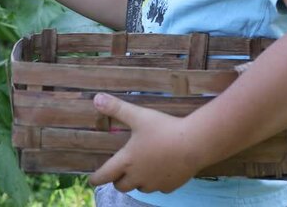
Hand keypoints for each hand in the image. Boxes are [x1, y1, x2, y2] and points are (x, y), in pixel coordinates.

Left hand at [88, 93, 204, 193]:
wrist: (195, 144)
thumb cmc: (163, 129)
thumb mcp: (137, 115)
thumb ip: (116, 108)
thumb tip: (96, 98)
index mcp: (127, 161)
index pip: (105, 175)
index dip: (96, 178)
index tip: (92, 180)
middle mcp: (138, 176)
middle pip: (121, 186)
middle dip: (117, 180)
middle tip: (117, 173)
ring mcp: (155, 183)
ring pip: (139, 188)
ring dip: (136, 182)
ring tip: (138, 171)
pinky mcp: (171, 186)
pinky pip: (158, 188)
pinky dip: (155, 183)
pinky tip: (159, 173)